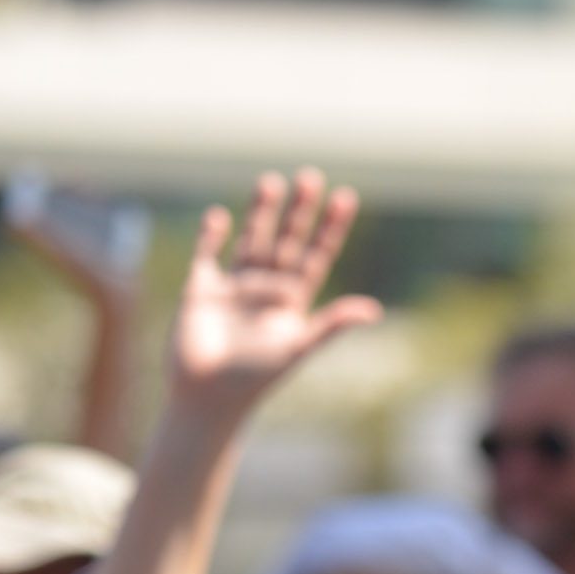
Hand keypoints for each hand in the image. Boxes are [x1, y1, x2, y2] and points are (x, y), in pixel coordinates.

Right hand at [168, 169, 378, 419]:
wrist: (208, 396)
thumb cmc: (256, 378)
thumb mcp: (298, 348)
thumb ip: (332, 325)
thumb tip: (374, 310)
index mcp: (293, 301)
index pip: (317, 256)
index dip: (330, 229)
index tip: (345, 197)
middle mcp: (266, 288)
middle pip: (286, 240)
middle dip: (299, 212)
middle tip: (310, 177)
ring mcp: (233, 286)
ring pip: (252, 240)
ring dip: (261, 213)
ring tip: (271, 181)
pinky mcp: (201, 289)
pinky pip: (206, 254)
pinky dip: (211, 235)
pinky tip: (219, 217)